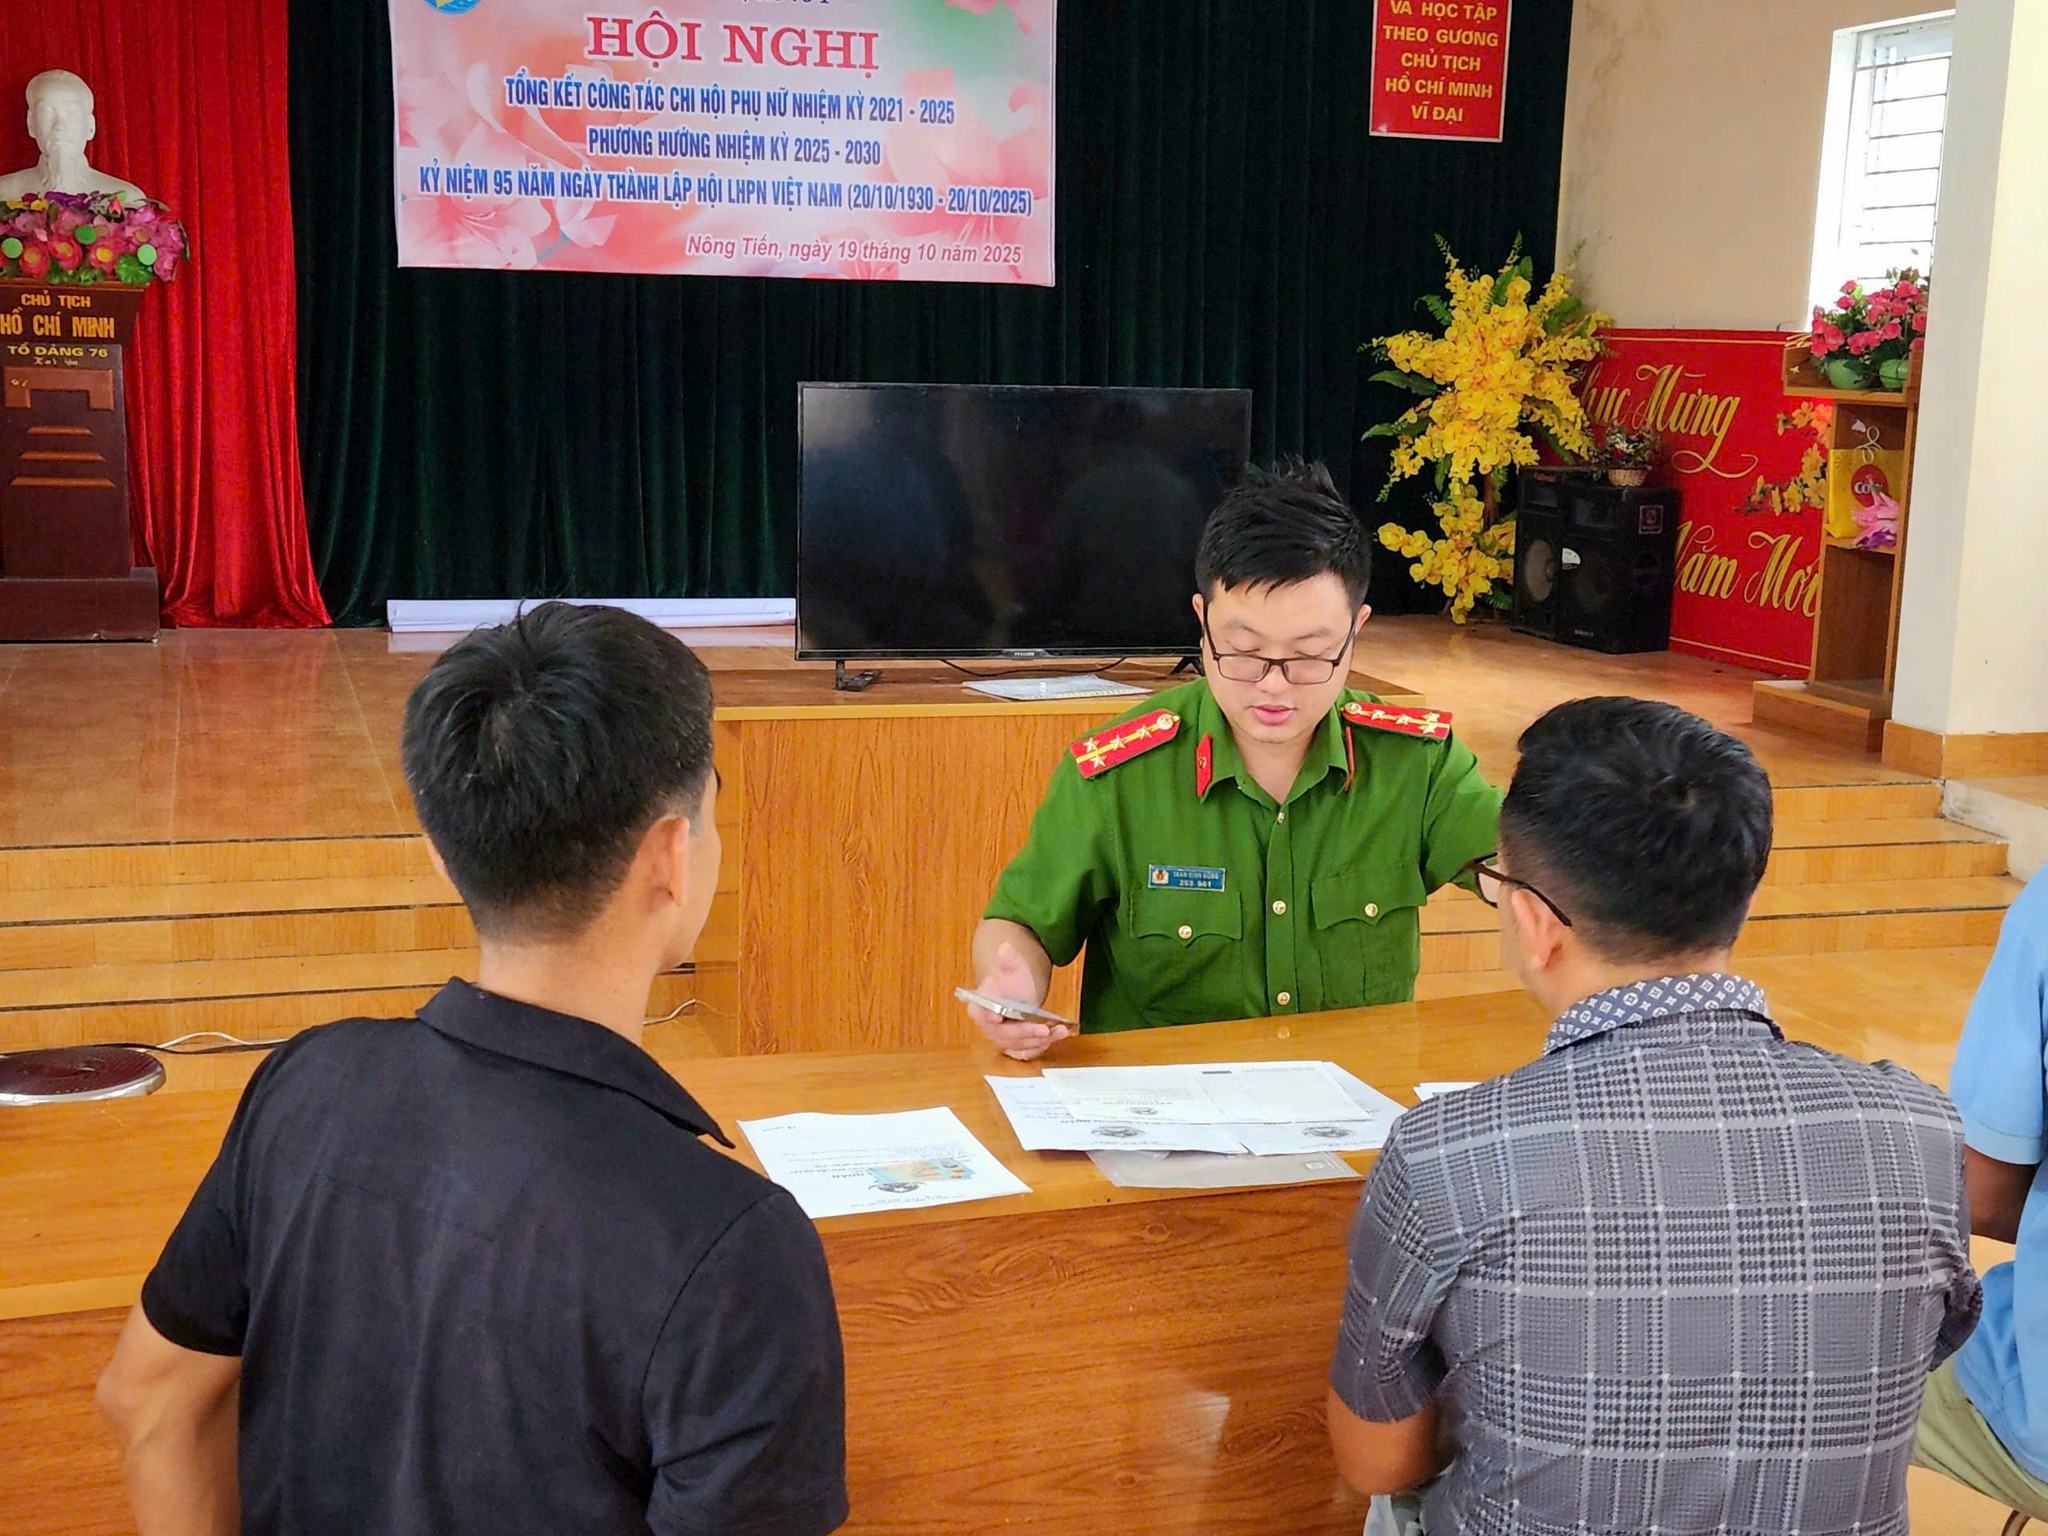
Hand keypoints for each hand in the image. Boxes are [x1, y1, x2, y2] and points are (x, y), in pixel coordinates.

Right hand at [964, 942, 1068, 1060]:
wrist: (1017, 994)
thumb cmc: (1010, 982)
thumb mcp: (1011, 968)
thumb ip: (1008, 960)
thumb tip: (1005, 947)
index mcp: (980, 1007)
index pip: (981, 1013)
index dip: (988, 1016)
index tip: (998, 1016)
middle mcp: (988, 1027)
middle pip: (1004, 1034)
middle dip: (1025, 1032)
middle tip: (1044, 1028)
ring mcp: (1001, 1040)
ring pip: (1018, 1046)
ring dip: (1039, 1041)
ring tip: (1059, 1031)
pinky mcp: (1014, 1047)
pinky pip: (1025, 1053)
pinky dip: (1039, 1049)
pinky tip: (1053, 1040)